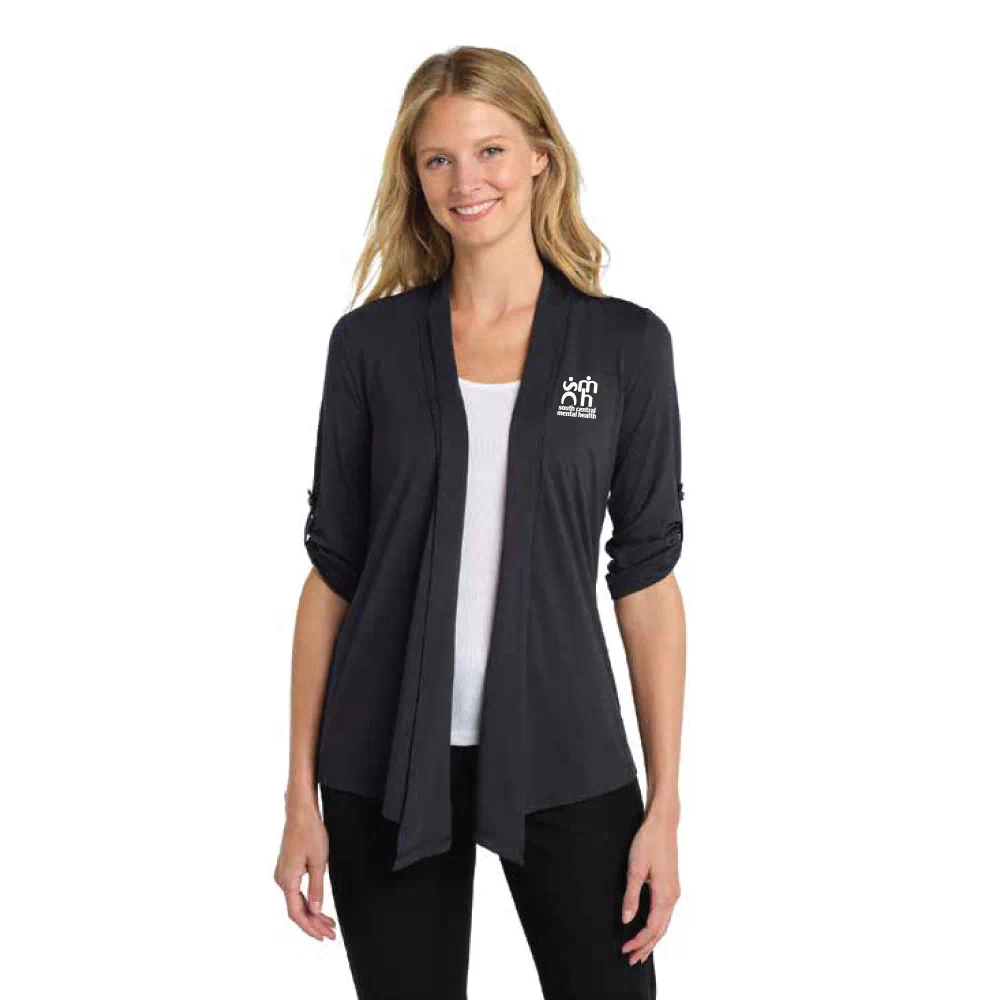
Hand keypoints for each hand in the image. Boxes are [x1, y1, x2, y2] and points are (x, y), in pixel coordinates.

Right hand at [274, 805, 337, 941]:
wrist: (300, 812)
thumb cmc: (309, 832)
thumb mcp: (319, 862)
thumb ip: (316, 888)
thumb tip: (315, 910)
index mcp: (287, 880)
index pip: (297, 913)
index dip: (310, 927)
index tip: (323, 936)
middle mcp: (281, 880)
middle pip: (297, 910)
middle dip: (314, 923)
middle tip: (330, 933)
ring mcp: (283, 874)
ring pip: (297, 901)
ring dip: (312, 913)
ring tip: (328, 923)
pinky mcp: (287, 869)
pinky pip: (296, 892)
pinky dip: (307, 901)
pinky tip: (318, 907)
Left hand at [620, 804, 679, 965]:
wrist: (663, 824)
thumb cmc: (648, 843)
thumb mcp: (635, 868)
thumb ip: (631, 895)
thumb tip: (627, 920)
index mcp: (664, 895)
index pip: (652, 928)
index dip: (638, 942)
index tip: (624, 950)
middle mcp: (673, 897)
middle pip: (661, 931)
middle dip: (646, 947)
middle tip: (632, 960)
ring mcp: (674, 891)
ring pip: (664, 923)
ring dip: (652, 939)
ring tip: (639, 950)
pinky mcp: (671, 886)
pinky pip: (665, 914)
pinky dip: (657, 926)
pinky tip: (649, 928)